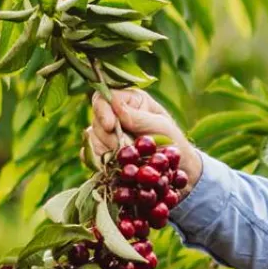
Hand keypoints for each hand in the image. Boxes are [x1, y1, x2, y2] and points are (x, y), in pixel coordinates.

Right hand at [88, 88, 202, 198]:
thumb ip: (138, 117)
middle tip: (125, 148)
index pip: (104, 97)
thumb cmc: (174, 143)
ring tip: (128, 159)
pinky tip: (115, 167)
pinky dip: (100, 162)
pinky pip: (90, 155)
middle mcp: (116, 115)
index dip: (103, 110)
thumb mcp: (161, 127)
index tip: (110, 126)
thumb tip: (114, 101)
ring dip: (107, 151)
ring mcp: (108, 134)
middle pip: (96, 119)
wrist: (176, 171)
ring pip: (92, 138)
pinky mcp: (103, 153)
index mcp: (131, 101)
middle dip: (109, 136)